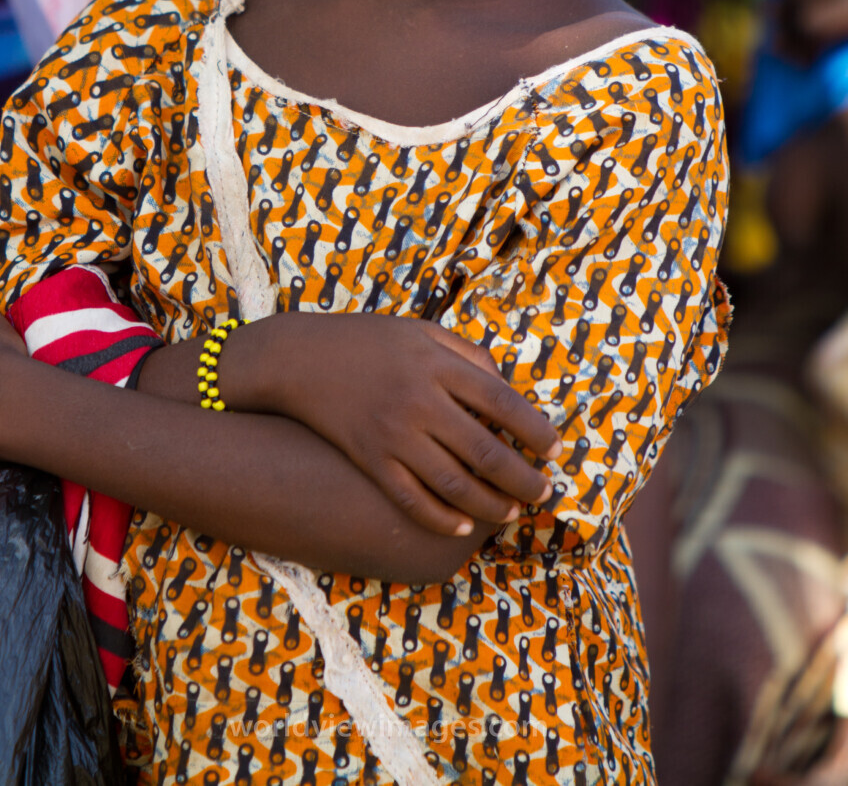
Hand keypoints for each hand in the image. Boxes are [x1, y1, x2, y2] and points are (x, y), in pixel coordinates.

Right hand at [223, 312, 561, 537]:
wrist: (299, 359)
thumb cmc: (368, 341)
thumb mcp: (420, 331)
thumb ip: (467, 355)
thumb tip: (507, 388)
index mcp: (436, 364)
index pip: (501, 401)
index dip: (535, 429)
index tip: (555, 448)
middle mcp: (418, 400)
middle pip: (485, 449)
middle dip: (523, 477)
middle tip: (545, 491)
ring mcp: (393, 433)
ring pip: (454, 483)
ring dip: (491, 503)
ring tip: (513, 512)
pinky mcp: (370, 459)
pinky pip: (412, 498)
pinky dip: (442, 517)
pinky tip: (464, 524)